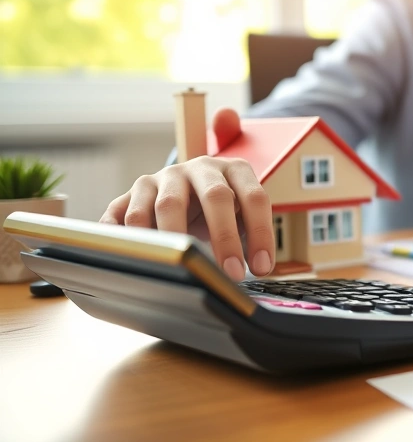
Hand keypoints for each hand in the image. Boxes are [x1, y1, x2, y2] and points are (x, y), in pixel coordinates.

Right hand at [99, 156, 274, 280]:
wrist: (188, 184)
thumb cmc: (221, 208)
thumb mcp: (240, 215)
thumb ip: (247, 235)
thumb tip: (252, 271)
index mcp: (235, 170)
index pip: (254, 197)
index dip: (260, 233)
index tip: (262, 268)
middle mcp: (201, 168)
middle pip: (215, 196)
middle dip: (225, 238)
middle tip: (230, 274)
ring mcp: (165, 177)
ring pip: (167, 204)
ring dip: (175, 239)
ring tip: (181, 267)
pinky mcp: (135, 190)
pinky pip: (122, 211)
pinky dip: (122, 233)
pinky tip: (128, 254)